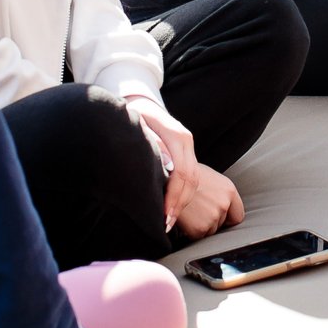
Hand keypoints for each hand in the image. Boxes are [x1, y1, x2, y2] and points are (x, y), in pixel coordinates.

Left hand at [125, 94, 199, 231]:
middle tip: (166, 224)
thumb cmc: (132, 116)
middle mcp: (186, 141)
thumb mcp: (136, 126)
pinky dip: (183, 194)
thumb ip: (151, 143)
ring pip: (195, 180)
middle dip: (179, 204)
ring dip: (183, 202)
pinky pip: (191, 176)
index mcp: (177, 136)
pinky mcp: (185, 152)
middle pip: (192, 179)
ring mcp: (188, 146)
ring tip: (168, 221)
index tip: (164, 215)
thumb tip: (166, 165)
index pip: (183, 172)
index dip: (174, 196)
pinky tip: (172, 207)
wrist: (140, 103)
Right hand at [174, 163, 243, 241]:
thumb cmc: (185, 177)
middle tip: (198, 209)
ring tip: (191, 211)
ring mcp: (212, 217)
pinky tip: (186, 218)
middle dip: (212, 220)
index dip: (228, 218)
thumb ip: (221, 193)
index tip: (220, 218)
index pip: (237, 215)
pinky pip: (199, 236)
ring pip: (211, 231)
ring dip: (201, 226)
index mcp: (229, 190)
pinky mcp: (200, 228)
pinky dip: (191, 231)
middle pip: (222, 224)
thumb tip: (225, 206)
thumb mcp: (210, 179)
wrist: (166, 179)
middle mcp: (224, 204)